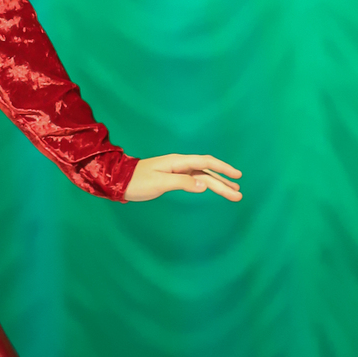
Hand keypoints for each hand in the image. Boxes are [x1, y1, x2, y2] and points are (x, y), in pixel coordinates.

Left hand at [124, 155, 241, 202]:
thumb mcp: (159, 183)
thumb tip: (204, 185)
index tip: (237, 176)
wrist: (118, 181)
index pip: (205, 162)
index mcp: (177, 161)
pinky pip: (194, 180)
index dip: (223, 168)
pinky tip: (213, 188)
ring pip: (202, 177)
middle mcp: (179, 164)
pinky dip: (206, 184)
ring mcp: (177, 171)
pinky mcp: (173, 178)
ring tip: (233, 194)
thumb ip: (182, 183)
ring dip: (218, 185)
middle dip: (224, 182)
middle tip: (239, 194)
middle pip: (207, 171)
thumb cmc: (136, 182)